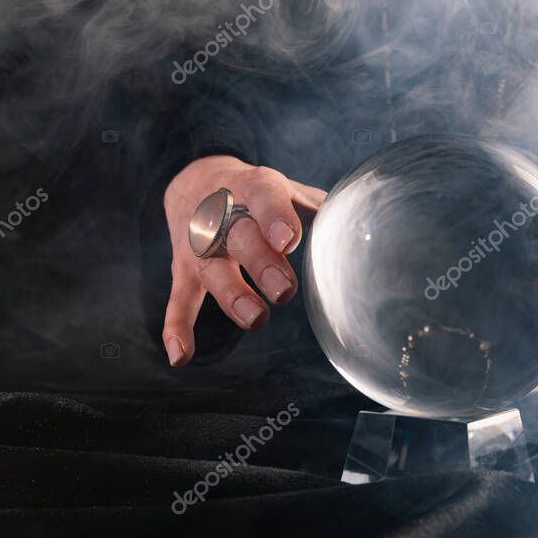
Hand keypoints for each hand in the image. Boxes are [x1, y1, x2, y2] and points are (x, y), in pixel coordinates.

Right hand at [161, 155, 326, 366]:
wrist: (196, 181)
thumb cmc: (259, 194)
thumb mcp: (287, 189)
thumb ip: (318, 208)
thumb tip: (360, 231)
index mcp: (255, 188)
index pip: (266, 199)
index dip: (276, 219)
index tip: (289, 242)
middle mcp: (222, 216)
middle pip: (240, 238)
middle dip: (261, 264)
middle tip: (284, 291)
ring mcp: (201, 246)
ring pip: (214, 272)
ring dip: (233, 297)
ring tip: (256, 320)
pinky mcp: (184, 270)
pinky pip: (180, 299)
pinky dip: (177, 327)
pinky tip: (181, 356)